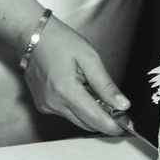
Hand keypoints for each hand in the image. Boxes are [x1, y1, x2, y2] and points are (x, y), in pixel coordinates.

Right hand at [20, 17, 129, 136]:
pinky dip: (78, 108)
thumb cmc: (59, 41)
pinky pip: (66, 114)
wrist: (31, 35)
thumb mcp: (89, 58)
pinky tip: (80, 91)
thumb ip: (106, 85)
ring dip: (91, 113)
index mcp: (66, 91)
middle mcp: (54, 103)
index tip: (127, 124)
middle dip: (105, 120)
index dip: (113, 125)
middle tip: (118, 108)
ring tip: (95, 92)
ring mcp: (46, 105)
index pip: (96, 119)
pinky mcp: (42, 105)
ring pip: (77, 120)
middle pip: (87, 124)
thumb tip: (122, 105)